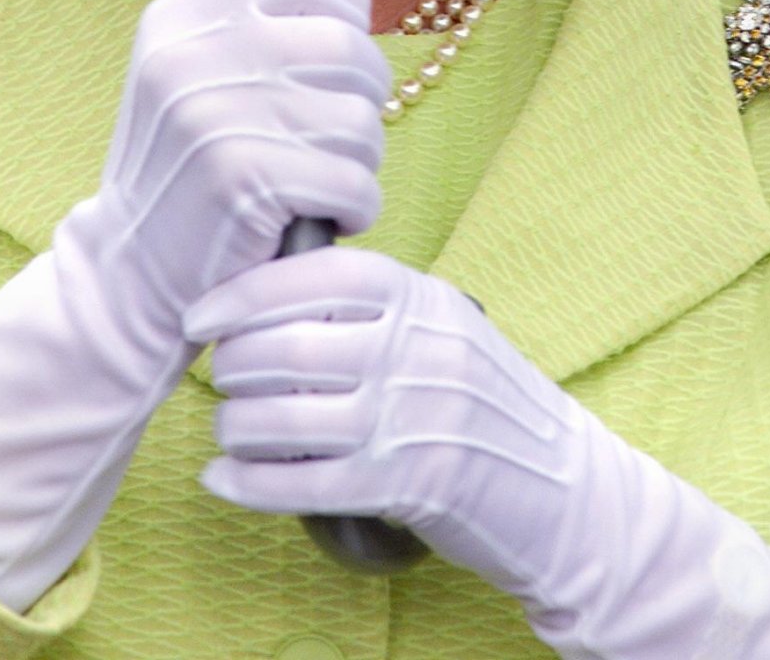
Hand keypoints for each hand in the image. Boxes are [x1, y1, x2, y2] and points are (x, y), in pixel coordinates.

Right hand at [69, 0, 386, 361]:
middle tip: (332, 132)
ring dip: (358, 159)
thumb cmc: (187, 163)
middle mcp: (192, 55)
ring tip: (317, 177)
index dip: (343, 0)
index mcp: (182, 16)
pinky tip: (319, 216)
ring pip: (360, 117)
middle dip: (362, 95)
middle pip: (346, 45)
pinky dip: (354, 208)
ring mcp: (214, 116)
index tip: (341, 41)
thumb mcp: (199, 66)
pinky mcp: (243, 181)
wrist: (131, 274)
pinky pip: (354, 181)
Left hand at [187, 248, 769, 659]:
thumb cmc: (487, 408)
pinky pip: (304, 482)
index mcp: (424, 300)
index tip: (202, 315)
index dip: (247, 293)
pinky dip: (251, 483)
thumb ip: (379, 313)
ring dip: (237, 426)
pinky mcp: (410, 484)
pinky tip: (225, 480)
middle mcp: (419, 350)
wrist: (567, 491)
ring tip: (228, 430)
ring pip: (286, 416)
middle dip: (234, 364)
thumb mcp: (446, 334)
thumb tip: (276, 299)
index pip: (318, 278)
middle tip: (217, 377)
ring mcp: (415, 417)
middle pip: (289, 346)